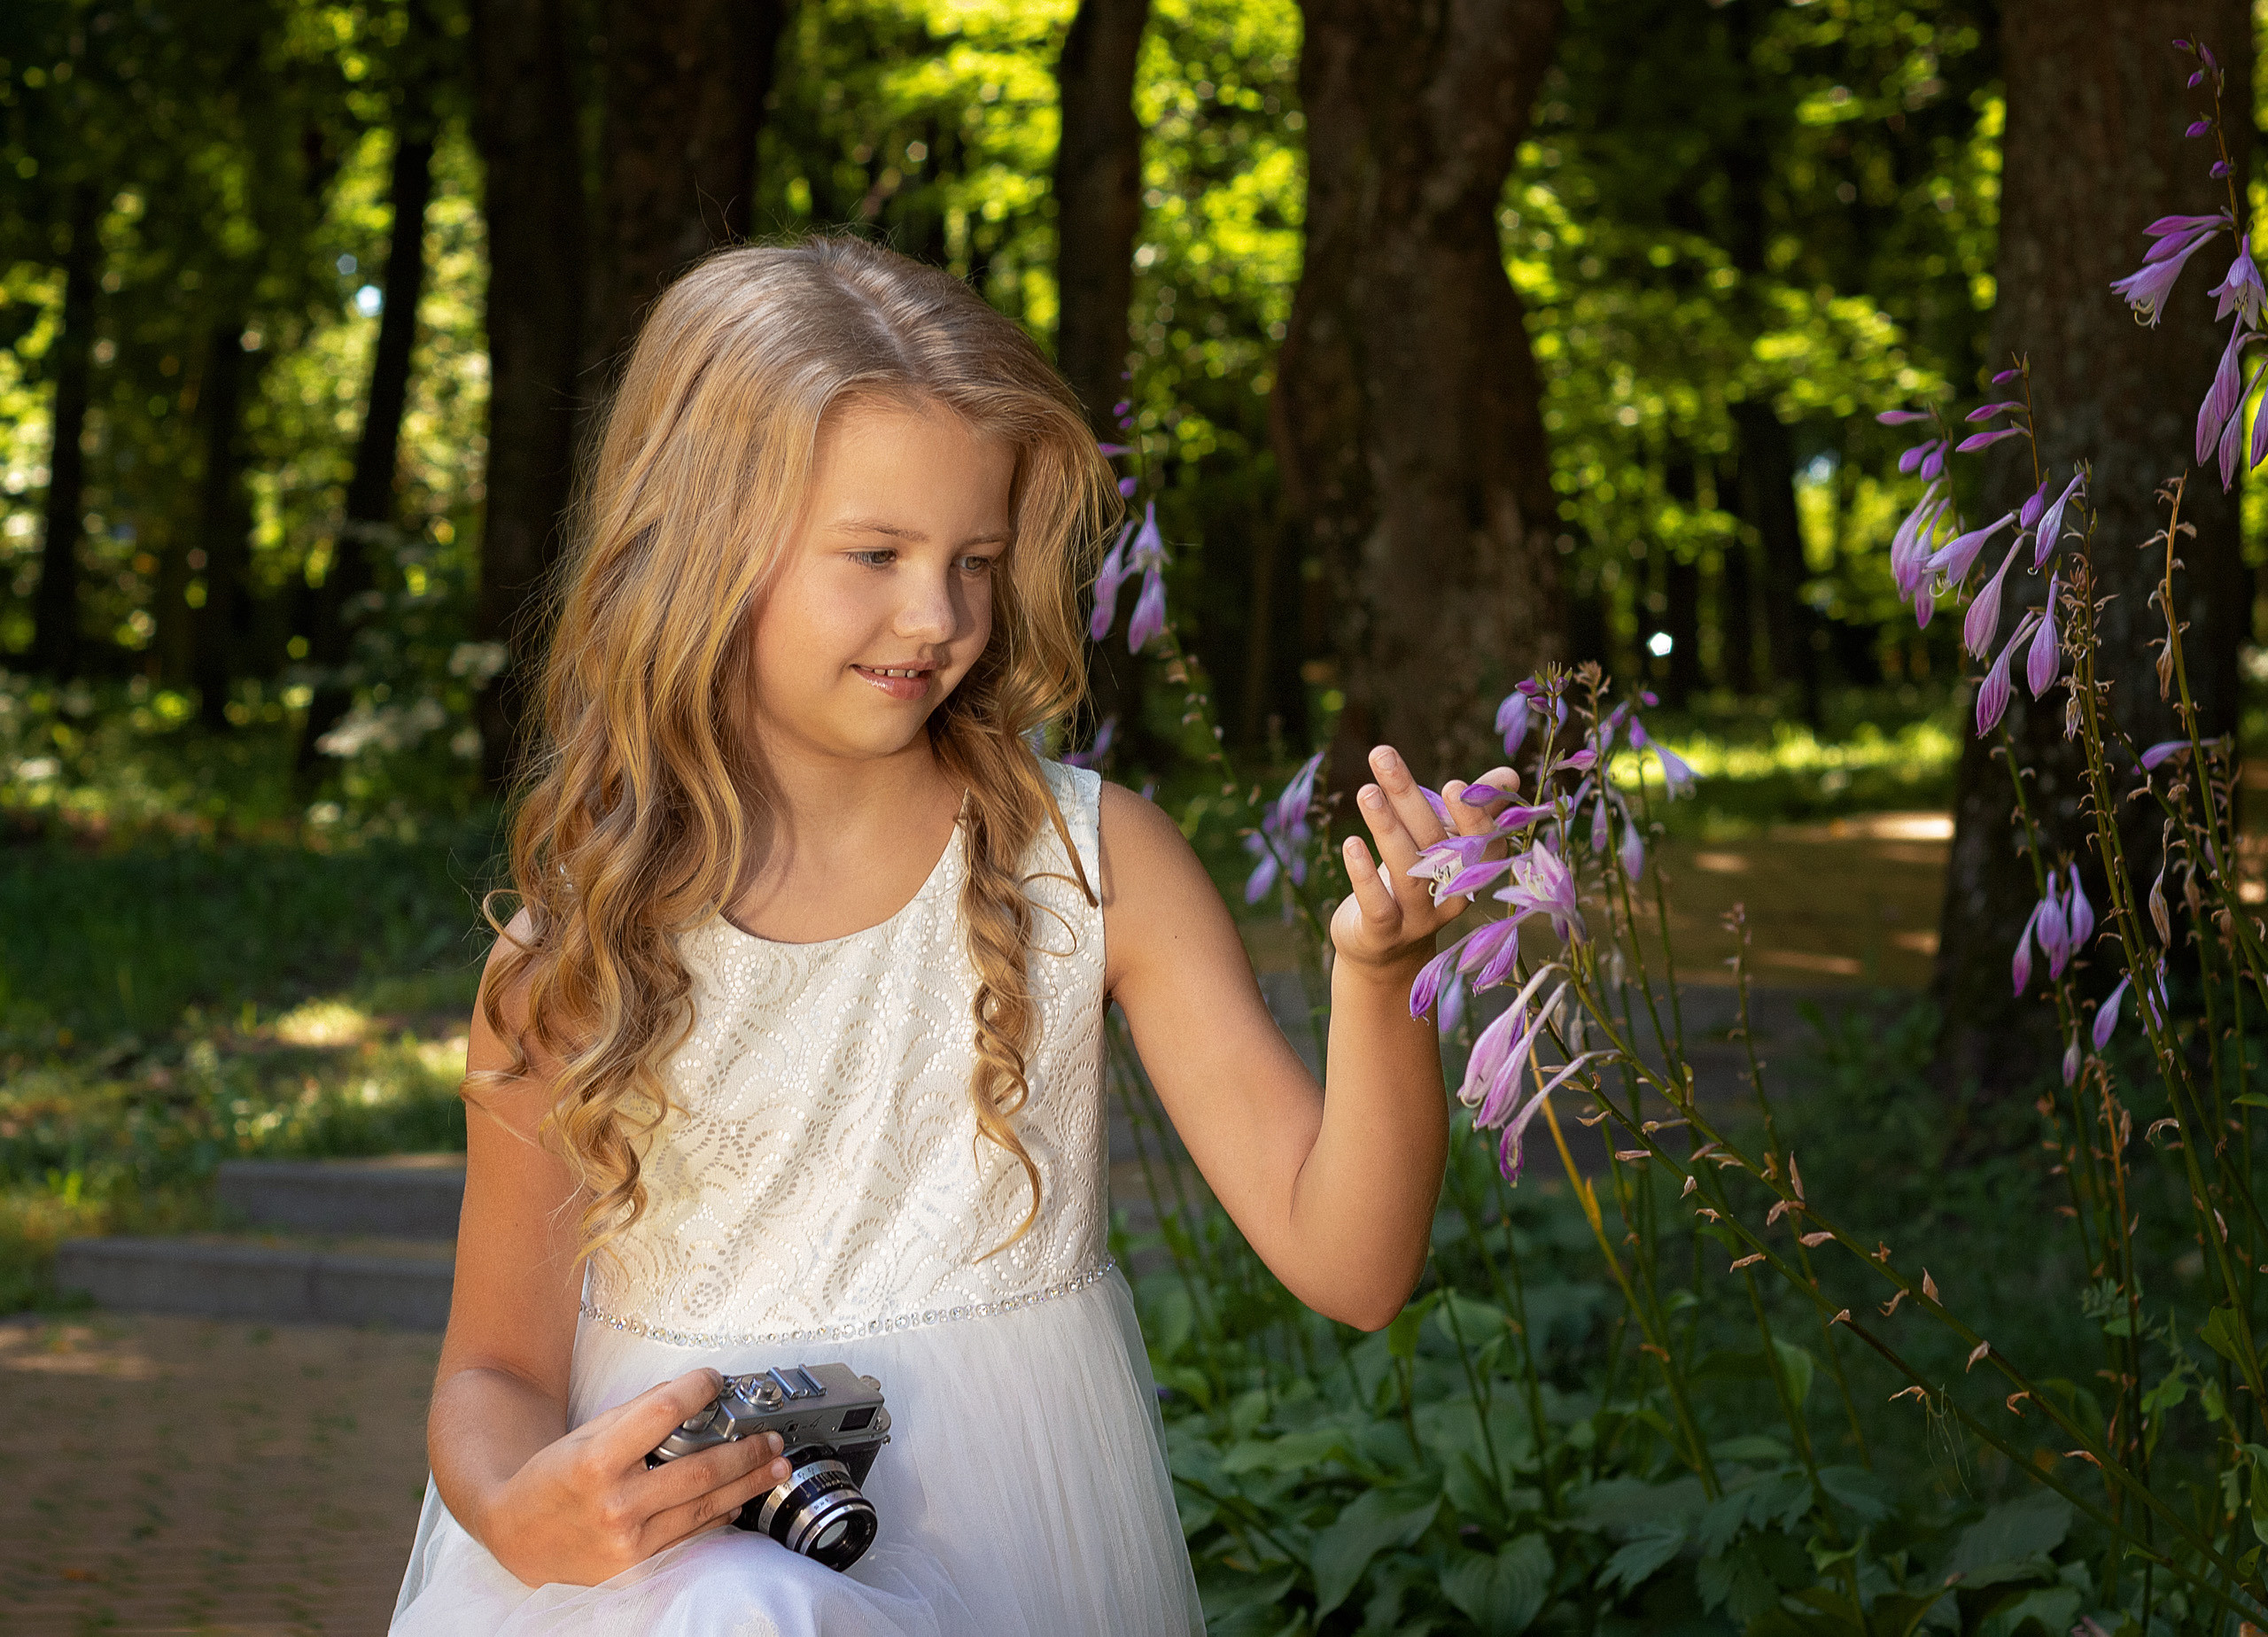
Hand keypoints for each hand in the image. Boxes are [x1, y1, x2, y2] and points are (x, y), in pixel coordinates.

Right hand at [475, 1368, 793, 1587]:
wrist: (516, 1534)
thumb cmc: (554, 1477)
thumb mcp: (586, 1434)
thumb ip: (636, 1415)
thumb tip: (689, 1392)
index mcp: (597, 1460)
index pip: (662, 1413)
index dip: (696, 1390)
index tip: (716, 1379)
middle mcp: (615, 1503)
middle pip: (700, 1468)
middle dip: (746, 1450)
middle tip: (773, 1437)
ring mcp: (628, 1540)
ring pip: (705, 1505)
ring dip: (749, 1483)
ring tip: (776, 1465)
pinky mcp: (636, 1566)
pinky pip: (690, 1534)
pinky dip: (720, 1514)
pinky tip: (739, 1499)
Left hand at [1331, 745, 1518, 971]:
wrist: (1385, 949)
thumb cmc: (1418, 880)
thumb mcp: (1445, 844)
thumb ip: (1475, 809)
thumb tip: (1509, 776)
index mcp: (1473, 872)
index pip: (1483, 843)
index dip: (1473, 816)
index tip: (1453, 784)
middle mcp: (1452, 897)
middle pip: (1435, 844)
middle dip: (1409, 797)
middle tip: (1383, 756)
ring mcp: (1419, 919)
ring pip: (1406, 872)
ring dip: (1385, 827)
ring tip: (1366, 791)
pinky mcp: (1384, 934)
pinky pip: (1378, 905)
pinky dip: (1365, 874)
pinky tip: (1351, 843)